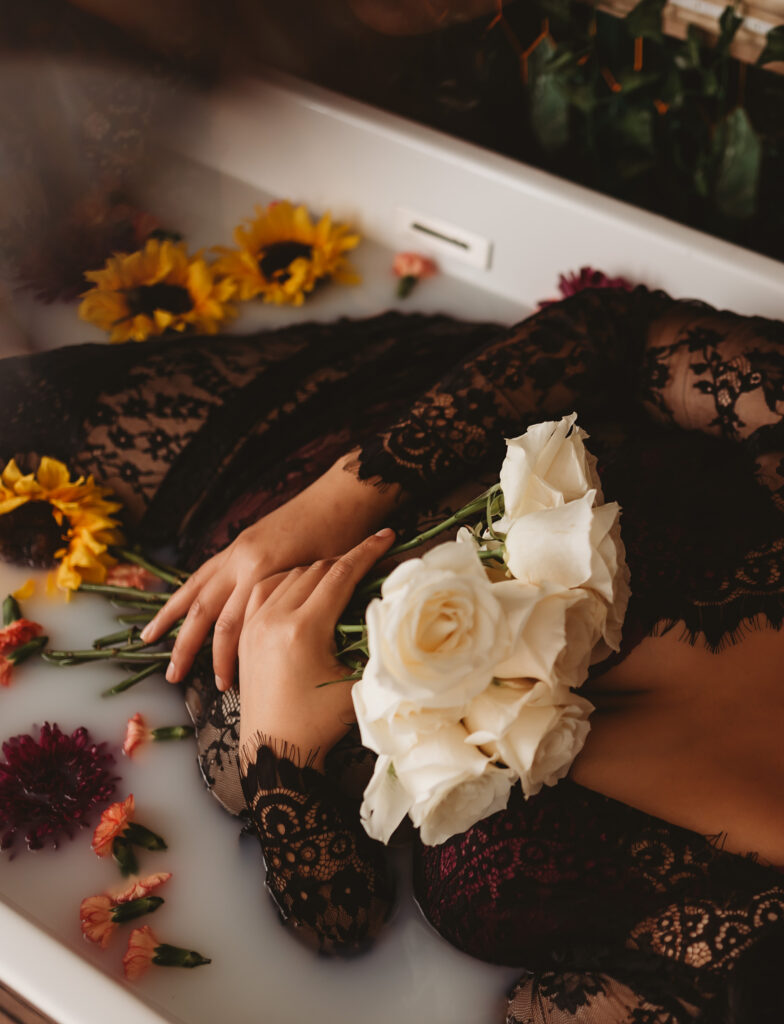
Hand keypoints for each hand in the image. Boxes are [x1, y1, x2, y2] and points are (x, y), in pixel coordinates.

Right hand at [140, 455, 403, 689]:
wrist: (344, 494)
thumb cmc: (345, 537)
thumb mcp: (328, 580)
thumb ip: (304, 609)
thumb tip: (292, 650)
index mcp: (262, 568)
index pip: (232, 626)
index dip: (225, 659)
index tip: (224, 687)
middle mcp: (242, 559)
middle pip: (204, 609)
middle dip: (186, 645)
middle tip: (172, 678)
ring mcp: (238, 549)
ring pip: (196, 586)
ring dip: (172, 615)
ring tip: (149, 639)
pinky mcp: (241, 542)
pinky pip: (206, 570)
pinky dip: (188, 590)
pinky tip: (178, 605)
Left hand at [237, 528, 395, 768]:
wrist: (274, 749)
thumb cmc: (318, 722)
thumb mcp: (355, 682)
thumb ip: (372, 642)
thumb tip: (391, 609)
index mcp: (302, 630)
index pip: (339, 575)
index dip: (366, 553)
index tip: (386, 537)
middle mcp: (272, 619)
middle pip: (315, 570)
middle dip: (345, 560)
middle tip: (370, 561)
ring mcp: (253, 623)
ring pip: (288, 575)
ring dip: (316, 570)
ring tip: (340, 576)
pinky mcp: (245, 632)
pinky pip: (264, 589)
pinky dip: (287, 581)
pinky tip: (302, 588)